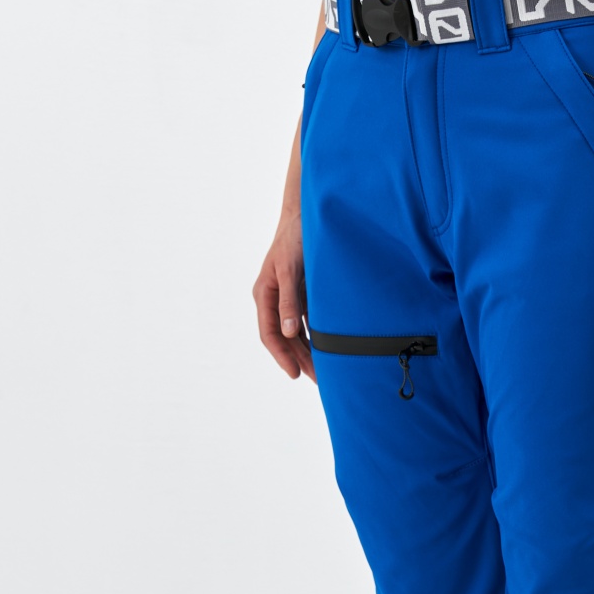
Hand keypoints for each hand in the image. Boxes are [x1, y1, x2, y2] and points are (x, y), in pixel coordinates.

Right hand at [252, 207, 313, 380]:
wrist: (309, 212)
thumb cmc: (295, 237)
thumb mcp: (290, 268)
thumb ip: (288, 300)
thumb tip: (289, 332)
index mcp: (264, 293)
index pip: (270, 333)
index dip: (282, 356)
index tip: (295, 374)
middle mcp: (275, 298)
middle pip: (285, 338)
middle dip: (300, 359)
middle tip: (319, 380)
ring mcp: (290, 296)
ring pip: (298, 332)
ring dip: (310, 351)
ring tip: (325, 372)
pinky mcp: (304, 293)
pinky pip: (309, 321)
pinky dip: (317, 336)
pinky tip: (329, 349)